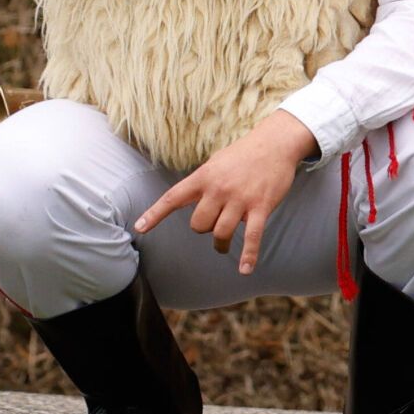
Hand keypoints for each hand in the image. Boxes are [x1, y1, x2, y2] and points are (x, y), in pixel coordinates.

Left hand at [133, 110, 317, 274]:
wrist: (275, 143)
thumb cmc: (243, 154)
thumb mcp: (215, 162)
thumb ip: (202, 182)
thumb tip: (191, 201)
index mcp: (204, 177)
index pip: (173, 197)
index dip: (155, 214)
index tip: (139, 228)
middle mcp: (219, 188)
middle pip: (199, 225)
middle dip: (203, 229)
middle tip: (212, 225)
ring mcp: (240, 199)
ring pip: (221, 232)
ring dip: (220, 243)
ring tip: (223, 245)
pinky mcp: (261, 206)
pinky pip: (252, 236)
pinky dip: (248, 254)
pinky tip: (245, 269)